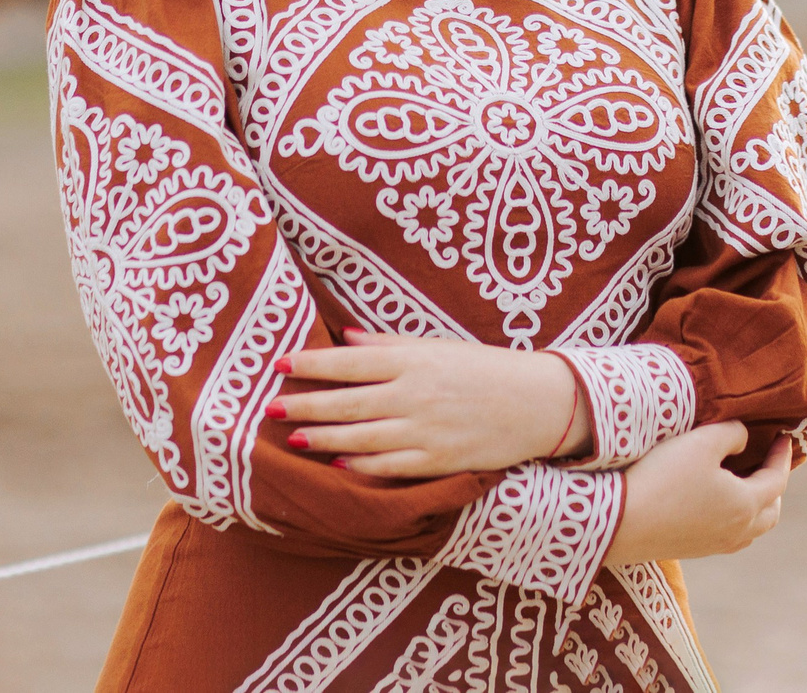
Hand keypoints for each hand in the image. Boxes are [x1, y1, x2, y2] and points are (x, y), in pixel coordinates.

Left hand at [270, 331, 592, 477]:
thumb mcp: (438, 347)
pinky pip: (392, 467)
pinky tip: (338, 465)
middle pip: (349, 402)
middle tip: (269, 407)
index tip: (279, 364)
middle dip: (306, 405)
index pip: (350, 361)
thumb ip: (390, 345)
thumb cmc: (484, 368)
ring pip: (363, 438)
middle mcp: (416, 395)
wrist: (537, 403)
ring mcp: (427, 430)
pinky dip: (362, 467)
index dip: (312, 364)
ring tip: (293, 438)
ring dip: (324, 438)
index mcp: (414, 361)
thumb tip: (345, 338)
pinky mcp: (440, 460)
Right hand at [604, 422, 789, 563]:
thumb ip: (732, 434)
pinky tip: (717, 506)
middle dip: (775, 486)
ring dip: (757, 507)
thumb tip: (743, 440)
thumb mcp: (701, 442)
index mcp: (746, 505)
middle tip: (768, 463)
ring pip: (752, 529)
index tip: (785, 438)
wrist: (621, 522)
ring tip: (745, 485)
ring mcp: (715, 545)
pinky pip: (730, 537)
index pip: (777, 480)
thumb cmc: (664, 477)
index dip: (783, 456)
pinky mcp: (693, 550)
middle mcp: (738, 531)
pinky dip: (737, 520)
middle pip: (771, 512)